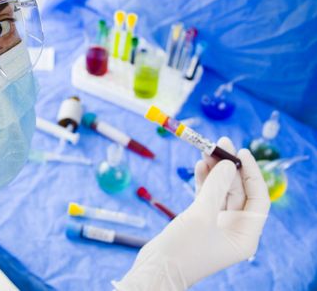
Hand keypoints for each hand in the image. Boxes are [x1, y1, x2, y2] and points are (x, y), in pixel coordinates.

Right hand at [113, 137, 269, 289]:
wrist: (156, 270)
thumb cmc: (182, 249)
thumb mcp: (201, 215)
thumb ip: (215, 187)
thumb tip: (227, 164)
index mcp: (245, 235)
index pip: (257, 198)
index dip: (251, 173)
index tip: (241, 152)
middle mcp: (234, 230)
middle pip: (237, 191)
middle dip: (228, 167)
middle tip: (219, 144)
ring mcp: (217, 225)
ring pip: (220, 191)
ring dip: (214, 171)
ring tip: (206, 149)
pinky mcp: (200, 222)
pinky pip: (207, 197)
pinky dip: (204, 181)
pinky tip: (199, 165)